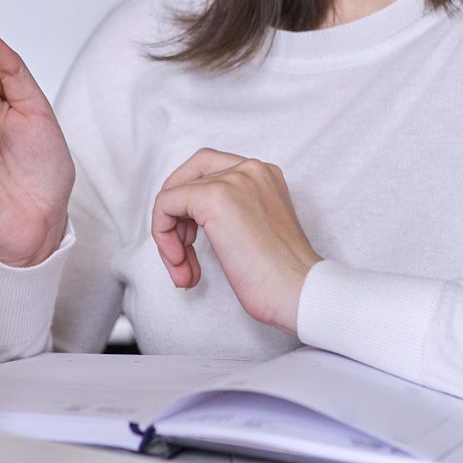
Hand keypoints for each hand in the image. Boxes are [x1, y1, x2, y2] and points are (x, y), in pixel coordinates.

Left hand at [150, 149, 323, 333]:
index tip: (193, 246)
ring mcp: (233, 180)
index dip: (190, 209)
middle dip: (175, 217)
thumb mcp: (256, 230)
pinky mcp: (214, 197)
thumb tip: (186, 221)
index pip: (209, 172)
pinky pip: (165, 204)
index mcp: (264, 175)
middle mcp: (250, 169)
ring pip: (174, 193)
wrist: (300, 293)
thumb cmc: (282, 277)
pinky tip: (181, 264)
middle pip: (189, 177)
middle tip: (180, 254)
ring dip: (169, 235)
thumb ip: (231, 214)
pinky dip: (163, 235)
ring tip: (184, 271)